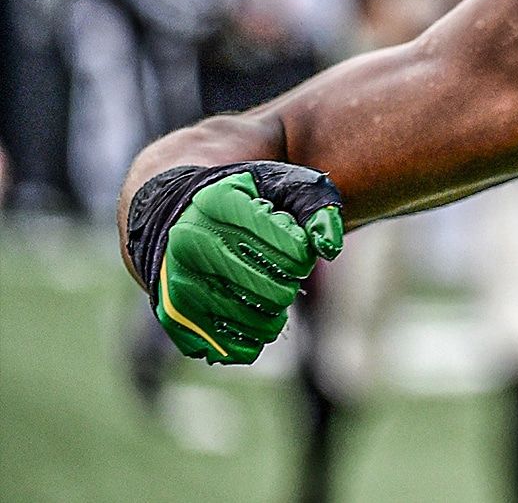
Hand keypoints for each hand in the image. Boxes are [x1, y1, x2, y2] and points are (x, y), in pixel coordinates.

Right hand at [153, 172, 342, 363]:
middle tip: (281, 273)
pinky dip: (252, 338)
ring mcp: (178, 282)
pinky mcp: (173, 316)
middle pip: (276, 292)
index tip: (291, 244)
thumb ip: (316, 208)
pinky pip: (231, 346)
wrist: (173, 217)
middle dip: (289, 285)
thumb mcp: (282, 187)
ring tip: (268, 293)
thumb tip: (329, 248)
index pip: (293, 251)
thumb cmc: (242, 201)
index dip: (303, 254)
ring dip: (274, 314)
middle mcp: (192, 242)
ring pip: (256, 322)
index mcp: (220, 204)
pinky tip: (249, 316)